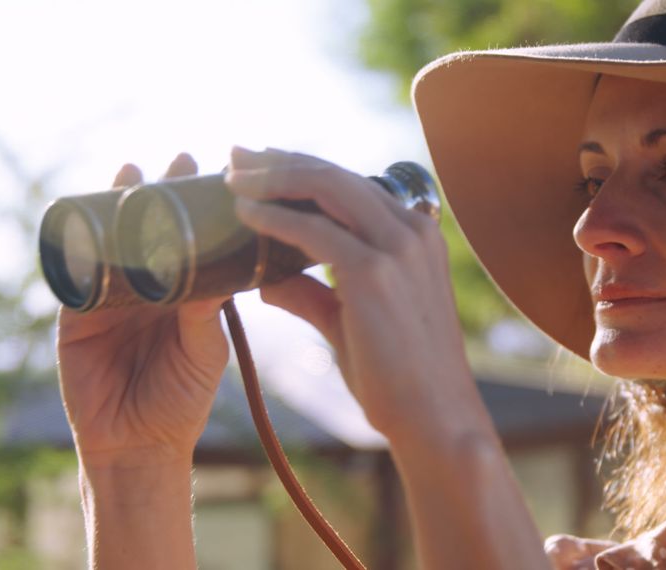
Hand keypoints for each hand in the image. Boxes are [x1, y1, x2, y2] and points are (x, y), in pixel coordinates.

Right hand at [57, 154, 228, 468]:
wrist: (137, 443)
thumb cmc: (181, 397)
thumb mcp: (204, 350)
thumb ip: (205, 313)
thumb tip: (215, 270)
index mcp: (186, 293)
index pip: (194, 240)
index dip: (202, 210)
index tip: (219, 176)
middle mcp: (149, 287)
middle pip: (152, 229)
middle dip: (162, 192)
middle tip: (181, 160)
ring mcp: (110, 296)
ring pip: (111, 240)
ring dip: (118, 205)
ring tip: (132, 171)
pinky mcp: (76, 313)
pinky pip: (73, 272)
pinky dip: (76, 245)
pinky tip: (84, 217)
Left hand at [225, 147, 482, 442]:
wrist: (434, 415)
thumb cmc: (400, 376)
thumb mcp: (354, 322)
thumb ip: (314, 294)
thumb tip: (268, 282)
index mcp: (417, 236)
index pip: (352, 185)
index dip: (302, 169)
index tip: (261, 164)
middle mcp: (412, 230)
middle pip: (336, 175)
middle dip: (280, 161)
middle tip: (235, 156)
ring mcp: (397, 248)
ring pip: (325, 187)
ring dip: (272, 177)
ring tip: (231, 176)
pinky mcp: (374, 272)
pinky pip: (312, 230)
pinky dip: (274, 216)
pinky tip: (244, 213)